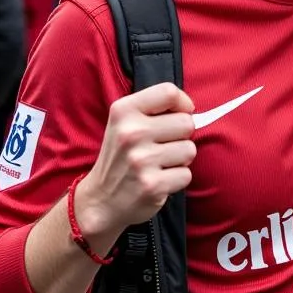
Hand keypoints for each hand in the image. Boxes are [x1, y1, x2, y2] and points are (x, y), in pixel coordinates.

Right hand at [76, 82, 196, 236]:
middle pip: (187, 122)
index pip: (168, 92)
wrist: (100, 200)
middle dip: (181, 136)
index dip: (182, 104)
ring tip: (159, 164)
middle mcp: (131, 133)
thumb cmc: (122, 157)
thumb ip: (155, 110)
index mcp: (123, 111)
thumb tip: (192, 110)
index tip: (178, 115)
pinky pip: (186, 175)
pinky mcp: (152, 185)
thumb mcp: (125, 123)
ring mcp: (141, 160)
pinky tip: (158, 180)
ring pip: (190, 150)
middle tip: (162, 147)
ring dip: (180, 159)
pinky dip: (177, 179)